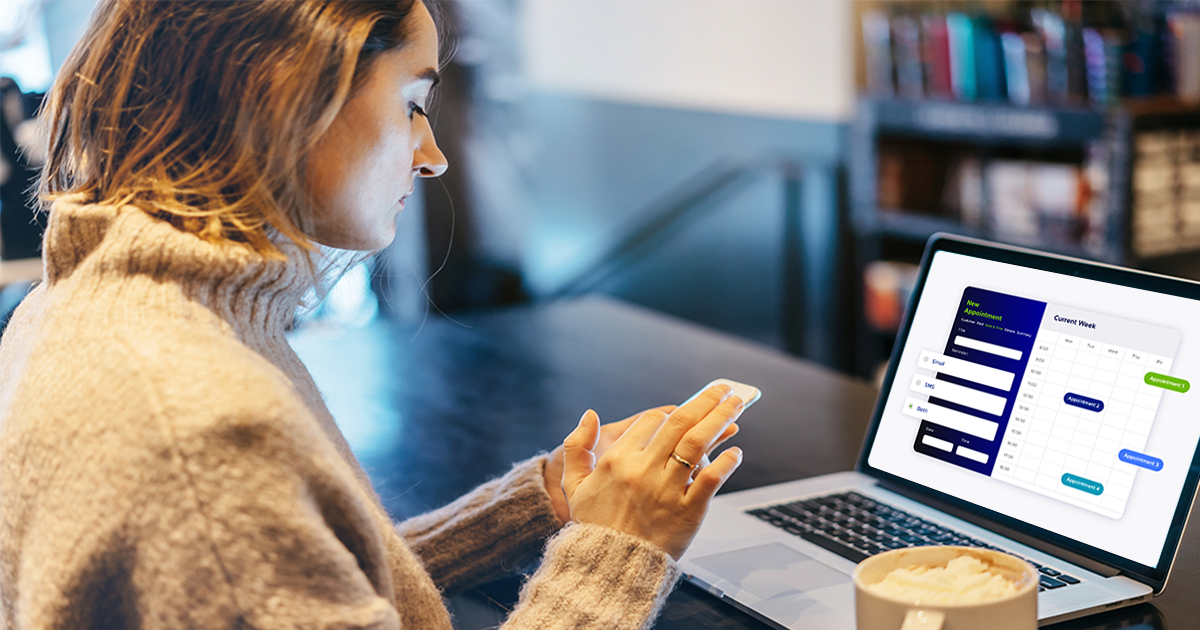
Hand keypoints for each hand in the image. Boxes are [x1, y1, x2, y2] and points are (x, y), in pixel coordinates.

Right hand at [543, 403, 739, 522]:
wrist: (612, 568)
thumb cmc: (595, 526)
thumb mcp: (574, 485)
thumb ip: (576, 447)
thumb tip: (590, 415)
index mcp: (616, 460)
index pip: (652, 420)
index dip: (670, 412)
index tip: (683, 411)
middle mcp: (643, 471)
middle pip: (680, 423)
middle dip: (706, 401)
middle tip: (723, 389)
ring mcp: (666, 490)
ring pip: (698, 443)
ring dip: (721, 419)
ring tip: (736, 405)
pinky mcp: (687, 511)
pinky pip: (711, 479)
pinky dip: (726, 461)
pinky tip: (735, 451)